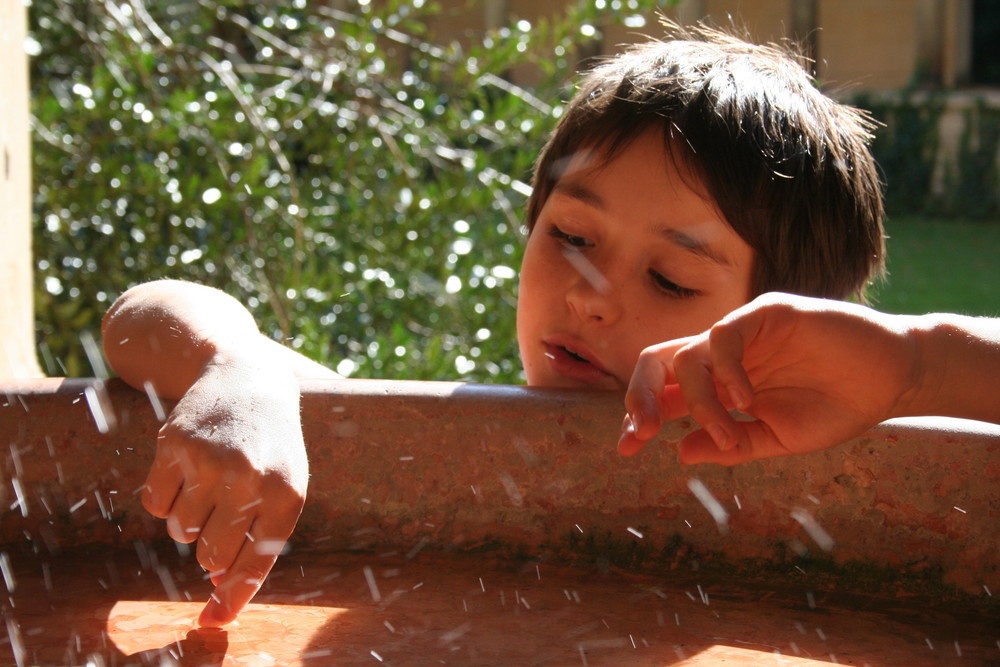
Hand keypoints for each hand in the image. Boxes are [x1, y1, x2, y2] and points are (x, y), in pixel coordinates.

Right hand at [142, 350, 306, 625]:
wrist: (248, 379)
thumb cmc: (269, 446)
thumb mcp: (282, 487)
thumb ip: (257, 538)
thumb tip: (216, 588)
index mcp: (287, 493)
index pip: (256, 561)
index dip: (233, 595)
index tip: (214, 620)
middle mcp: (251, 478)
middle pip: (210, 554)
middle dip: (210, 548)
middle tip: (219, 516)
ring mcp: (211, 460)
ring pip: (179, 532)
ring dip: (188, 520)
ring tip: (208, 486)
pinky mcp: (175, 445)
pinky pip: (153, 505)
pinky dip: (163, 500)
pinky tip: (185, 472)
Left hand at [618, 293, 919, 464]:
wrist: (891, 380)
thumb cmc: (836, 406)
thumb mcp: (777, 437)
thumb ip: (731, 444)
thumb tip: (680, 453)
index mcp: (718, 384)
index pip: (662, 392)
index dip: (639, 415)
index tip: (627, 448)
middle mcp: (722, 355)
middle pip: (656, 362)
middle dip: (638, 396)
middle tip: (641, 433)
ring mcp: (742, 332)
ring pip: (688, 355)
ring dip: (698, 401)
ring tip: (727, 432)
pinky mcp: (768, 312)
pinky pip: (725, 335)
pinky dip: (726, 371)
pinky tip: (745, 400)